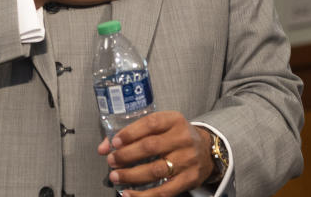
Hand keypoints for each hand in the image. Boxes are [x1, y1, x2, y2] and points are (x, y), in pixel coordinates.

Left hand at [98, 111, 213, 195]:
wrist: (207, 150)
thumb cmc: (174, 136)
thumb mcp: (160, 127)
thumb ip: (131, 133)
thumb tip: (103, 147)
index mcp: (174, 120)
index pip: (150, 124)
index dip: (130, 133)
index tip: (114, 142)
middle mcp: (183, 139)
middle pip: (151, 147)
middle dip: (126, 155)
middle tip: (111, 161)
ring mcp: (188, 160)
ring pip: (156, 170)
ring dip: (132, 175)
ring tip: (116, 176)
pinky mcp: (190, 180)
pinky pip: (165, 191)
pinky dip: (144, 195)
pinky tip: (129, 194)